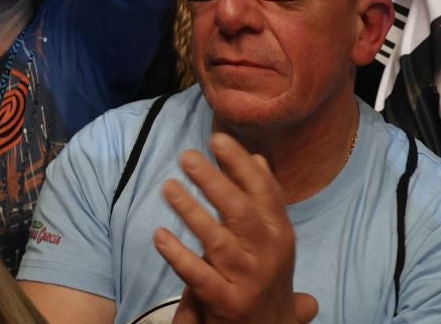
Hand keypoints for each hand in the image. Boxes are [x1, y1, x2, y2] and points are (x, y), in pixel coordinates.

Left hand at [154, 134, 318, 323]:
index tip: (217, 139)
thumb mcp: (273, 238)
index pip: (264, 192)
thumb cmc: (266, 274)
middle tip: (187, 157)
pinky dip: (179, 256)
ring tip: (168, 188)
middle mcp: (269, 254)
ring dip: (191, 212)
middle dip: (213, 181)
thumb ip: (263, 200)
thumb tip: (257, 158)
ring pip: (217, 241)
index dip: (240, 164)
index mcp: (280, 233)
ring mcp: (248, 279)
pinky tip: (160, 236)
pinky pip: (199, 276)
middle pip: (239, 211)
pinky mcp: (227, 302)